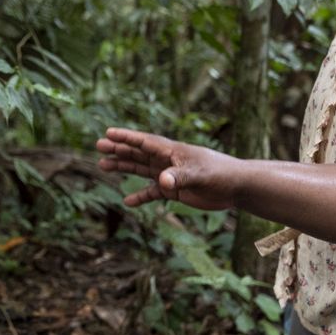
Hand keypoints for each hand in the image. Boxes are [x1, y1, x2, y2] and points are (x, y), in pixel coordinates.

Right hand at [96, 128, 241, 209]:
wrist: (236, 186)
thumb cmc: (220, 174)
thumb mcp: (198, 175)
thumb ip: (179, 177)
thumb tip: (161, 182)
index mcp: (172, 151)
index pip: (145, 142)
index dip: (127, 137)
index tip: (108, 133)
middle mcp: (168, 161)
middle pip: (138, 153)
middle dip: (119, 149)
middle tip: (99, 146)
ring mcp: (170, 175)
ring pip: (142, 169)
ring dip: (124, 167)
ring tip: (104, 166)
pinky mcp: (175, 190)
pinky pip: (153, 192)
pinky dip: (141, 196)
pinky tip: (128, 201)